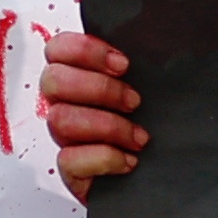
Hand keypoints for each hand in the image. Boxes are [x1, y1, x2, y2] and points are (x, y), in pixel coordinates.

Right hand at [41, 27, 146, 197]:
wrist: (164, 178)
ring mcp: (66, 138)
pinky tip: (129, 161)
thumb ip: (146, 63)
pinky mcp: (71, 171)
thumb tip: (162, 38)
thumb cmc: (158, 127)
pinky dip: (104, 157)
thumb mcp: (156, 87)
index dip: (85, 50)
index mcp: (79, 76)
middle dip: (99, 88)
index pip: (58, 49)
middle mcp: (66, 104)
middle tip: (134, 101)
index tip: (124, 65)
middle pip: (53, 81)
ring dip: (107, 125)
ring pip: (60, 119)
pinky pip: (69, 160)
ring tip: (139, 137)